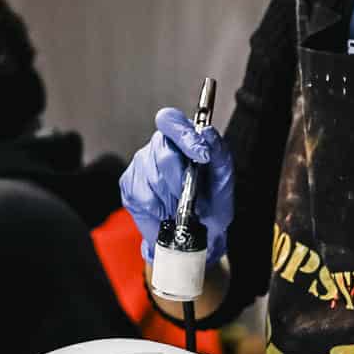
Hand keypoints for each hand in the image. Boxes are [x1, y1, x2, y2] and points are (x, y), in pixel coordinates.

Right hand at [118, 107, 235, 263]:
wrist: (199, 232)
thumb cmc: (212, 203)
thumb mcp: (224, 179)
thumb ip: (219, 153)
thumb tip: (208, 134)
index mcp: (183, 137)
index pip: (171, 120)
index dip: (184, 135)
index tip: (203, 156)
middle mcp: (159, 145)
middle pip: (163, 156)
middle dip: (181, 183)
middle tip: (192, 198)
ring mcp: (141, 164)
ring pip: (153, 180)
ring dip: (171, 200)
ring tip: (180, 207)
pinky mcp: (129, 185)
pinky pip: (142, 198)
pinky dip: (158, 211)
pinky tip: (166, 212)